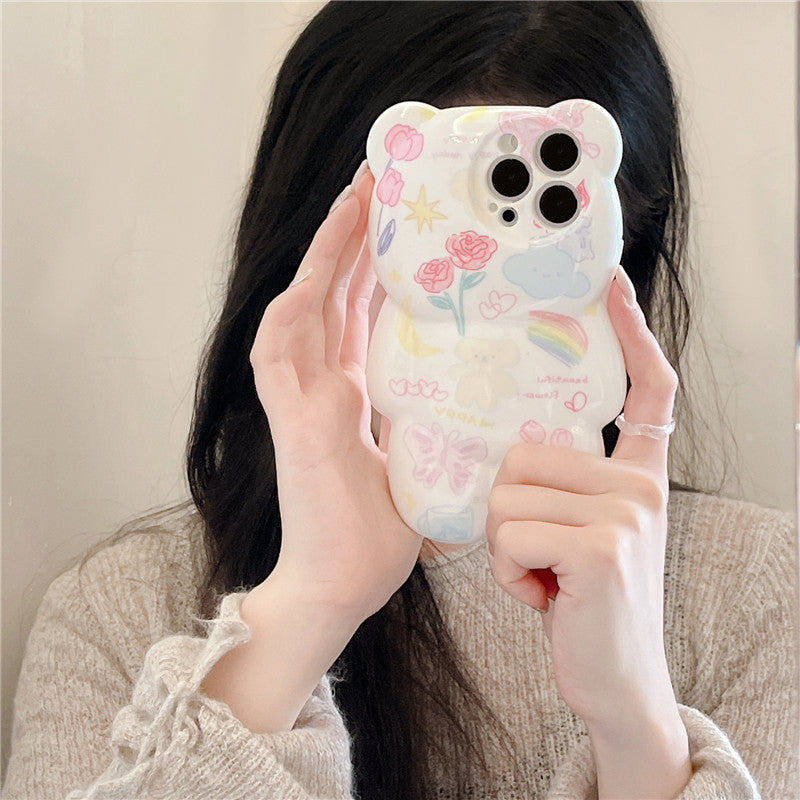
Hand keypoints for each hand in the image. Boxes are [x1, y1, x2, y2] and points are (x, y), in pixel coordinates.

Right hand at [249, 165, 421, 623]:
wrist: (341, 587)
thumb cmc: (379, 538)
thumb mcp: (422, 465)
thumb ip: (440, 429)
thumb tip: (490, 410)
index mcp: (351, 395)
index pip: (361, 313)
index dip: (375, 265)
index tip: (398, 223)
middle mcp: (324, 387)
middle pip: (336, 294)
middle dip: (354, 237)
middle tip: (378, 180)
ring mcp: (302, 402)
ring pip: (305, 310)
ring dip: (324, 257)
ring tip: (352, 203)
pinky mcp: (291, 424)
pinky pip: (277, 357)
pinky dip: (290, 316)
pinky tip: (310, 278)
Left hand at [486, 273, 679, 731]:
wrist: (616, 681)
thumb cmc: (583, 601)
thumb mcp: (579, 532)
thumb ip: (561, 484)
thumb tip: (512, 446)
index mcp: (638, 474)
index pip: (646, 388)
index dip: (630, 332)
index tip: (611, 284)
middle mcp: (641, 484)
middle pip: (522, 454)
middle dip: (506, 509)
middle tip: (536, 552)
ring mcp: (626, 512)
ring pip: (506, 495)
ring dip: (504, 545)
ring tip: (542, 576)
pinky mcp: (601, 546)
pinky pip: (508, 533)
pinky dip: (509, 573)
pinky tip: (545, 597)